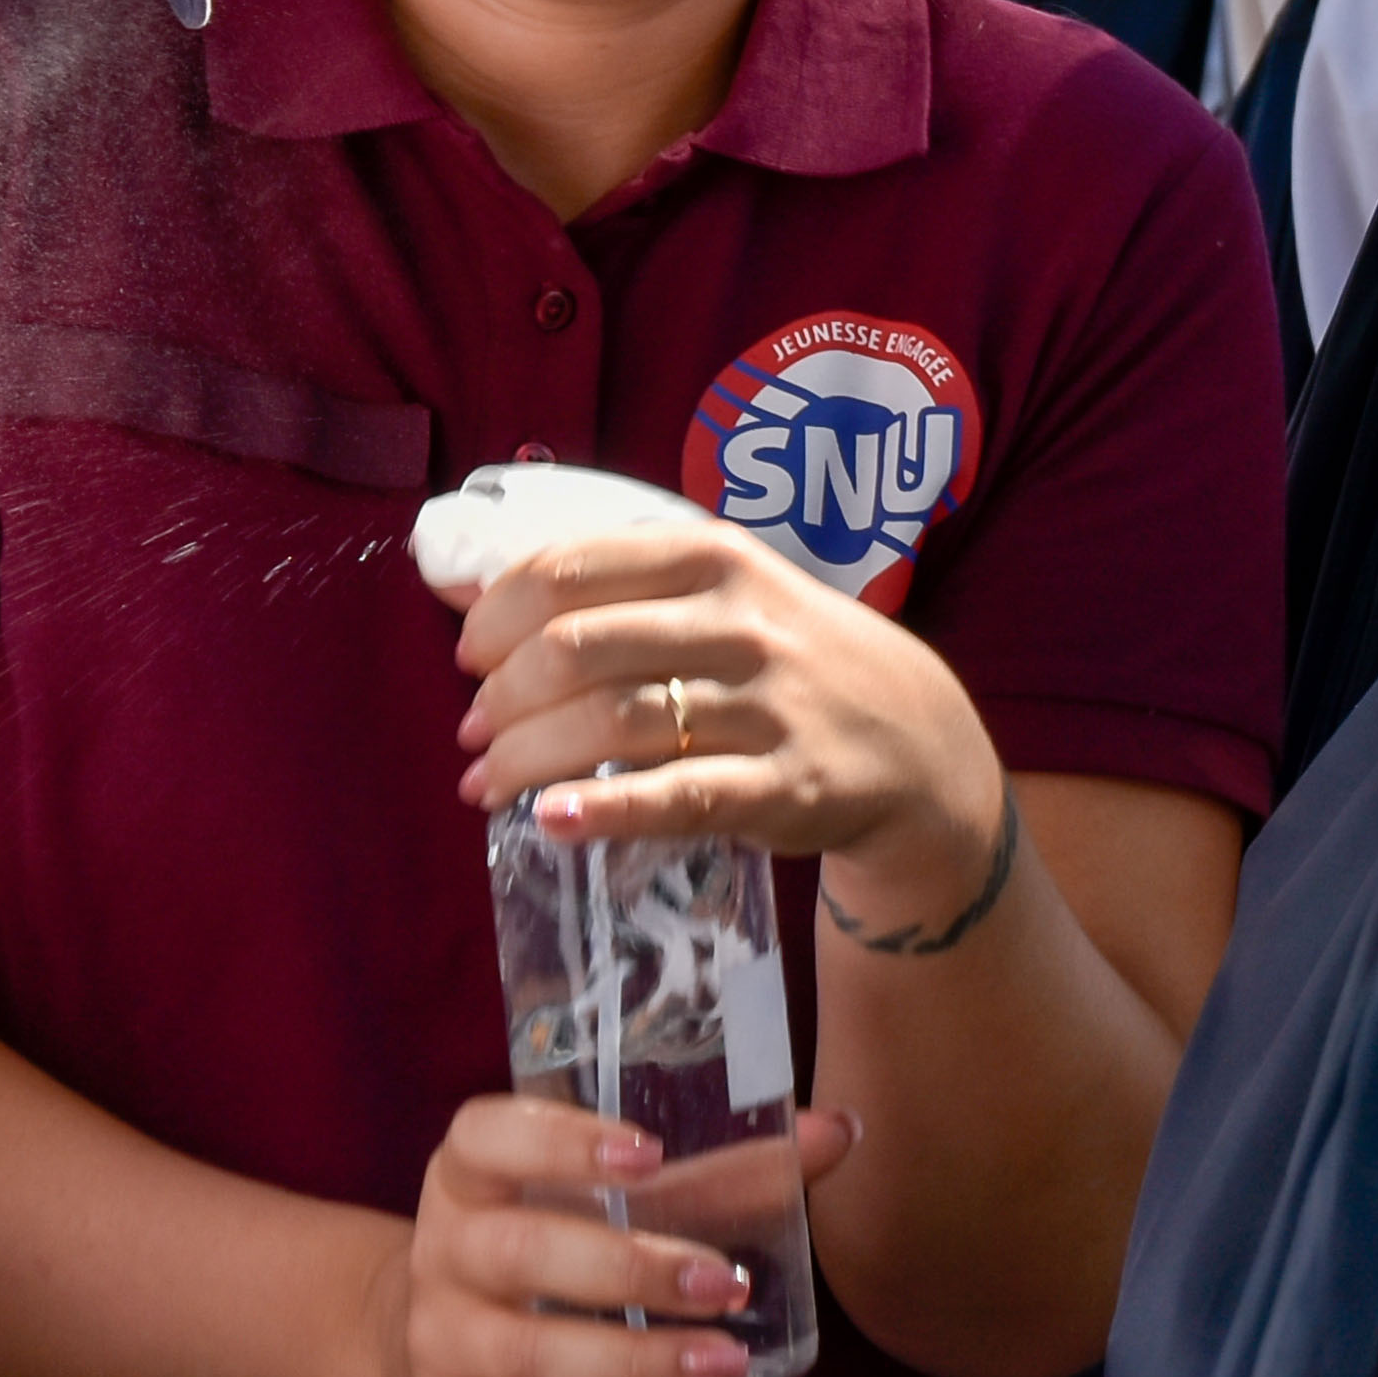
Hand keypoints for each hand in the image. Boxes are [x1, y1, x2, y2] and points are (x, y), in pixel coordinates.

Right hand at [377, 1095, 857, 1376]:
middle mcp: (445, 1247)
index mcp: (471, 1171)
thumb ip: (716, 1171)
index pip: (488, 1134)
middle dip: (627, 1268)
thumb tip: (837, 1132)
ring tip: (722, 1362)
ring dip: (632, 1360)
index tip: (648, 1153)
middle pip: (520, 1249)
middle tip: (723, 1282)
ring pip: (525, 1348)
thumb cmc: (553, 1237)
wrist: (443, 1334)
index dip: (560, 1140)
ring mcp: (442, 1335)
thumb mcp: (604, 1200)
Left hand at [440, 521, 1007, 926]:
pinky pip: (677, 797)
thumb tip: (462, 588)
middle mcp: (737, 621)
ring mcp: (763, 705)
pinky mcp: (782, 786)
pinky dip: (604, 810)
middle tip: (473, 731)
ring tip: (484, 783)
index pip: (568, 570)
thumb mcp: (719, 589)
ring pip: (613, 722)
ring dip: (526, 757)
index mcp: (710, 556)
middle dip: (501, 696)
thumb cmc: (786, 655)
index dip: (496, 618)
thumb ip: (611, 584)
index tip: (470, 658)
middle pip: (576, 648)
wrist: (915, 736)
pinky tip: (550, 821)